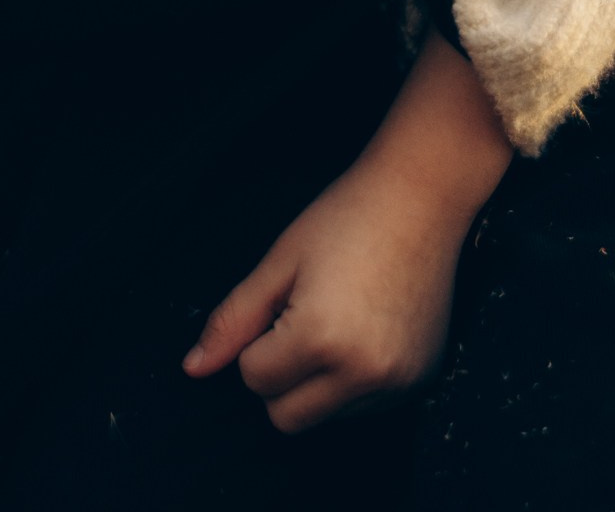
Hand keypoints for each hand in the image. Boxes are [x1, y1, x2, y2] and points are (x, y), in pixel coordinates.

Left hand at [184, 36, 508, 432]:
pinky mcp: (419, 383)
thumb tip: (192, 368)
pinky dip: (351, 382)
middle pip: (286, 418)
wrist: (422, 197)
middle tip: (299, 318)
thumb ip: (233, 320)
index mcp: (321, 338)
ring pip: (324, 417)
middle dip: (278, 376)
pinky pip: (363, 407)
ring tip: (336, 317)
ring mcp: (395, 384)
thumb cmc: (346, 217)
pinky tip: (363, 329)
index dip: (256, 341)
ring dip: (316, 383)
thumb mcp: (279, 262)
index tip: (281, 303)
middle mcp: (362, 374)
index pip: (255, 379)